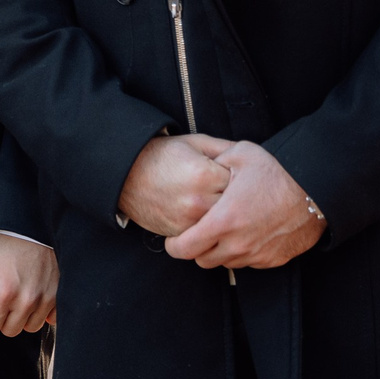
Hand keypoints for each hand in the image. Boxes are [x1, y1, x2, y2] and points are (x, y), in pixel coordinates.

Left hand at [0, 233, 57, 335]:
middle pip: (9, 331)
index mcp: (4, 292)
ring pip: (29, 328)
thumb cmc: (7, 247)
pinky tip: (34, 297)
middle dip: (2, 317)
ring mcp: (45, 300)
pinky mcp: (58, 298)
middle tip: (4, 296)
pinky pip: (48, 321)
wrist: (34, 231)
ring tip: (19, 295)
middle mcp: (26, 300)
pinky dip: (40, 313)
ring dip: (21, 317)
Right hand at [115, 132, 235, 237]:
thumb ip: (225, 149)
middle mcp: (199, 200)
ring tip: (226, 208)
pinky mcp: (180, 233)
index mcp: (205, 174)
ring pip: (223, 225)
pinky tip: (210, 218)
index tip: (241, 177)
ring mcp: (189, 220)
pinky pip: (206, 235)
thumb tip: (252, 157)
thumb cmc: (162, 155)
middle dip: (237, 201)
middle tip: (237, 196)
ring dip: (226, 218)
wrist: (126, 173)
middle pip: (235, 207)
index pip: (240, 182)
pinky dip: (211, 229)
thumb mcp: (195, 143)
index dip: (242, 179)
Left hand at [163, 141, 324, 269]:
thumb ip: (212, 162)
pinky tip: (246, 233)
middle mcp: (238, 244)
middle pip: (202, 260)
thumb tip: (198, 163)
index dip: (173, 246)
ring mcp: (257, 254)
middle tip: (198, 232)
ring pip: (224, 263)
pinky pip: (248, 263)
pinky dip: (241, 253)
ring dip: (219, 251)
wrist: (318, 191)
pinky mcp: (273, 260)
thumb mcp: (240, 155)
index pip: (184, 248)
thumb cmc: (279, 171)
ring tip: (224, 230)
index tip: (173, 239)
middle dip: (196, 248)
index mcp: (223, 220)